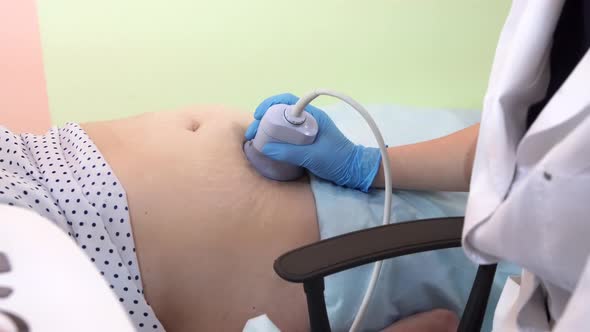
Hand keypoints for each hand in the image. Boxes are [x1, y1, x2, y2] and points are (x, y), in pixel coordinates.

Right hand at [245, 93, 380, 191]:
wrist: (355, 170)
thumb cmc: (338, 160)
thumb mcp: (312, 156)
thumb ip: (289, 152)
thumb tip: (264, 148)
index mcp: (313, 116)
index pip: (288, 102)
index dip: (270, 105)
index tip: (258, 116)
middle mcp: (309, 120)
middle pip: (282, 113)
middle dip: (264, 120)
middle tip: (252, 134)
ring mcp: (308, 130)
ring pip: (284, 124)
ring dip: (268, 130)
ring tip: (256, 141)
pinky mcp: (306, 141)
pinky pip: (288, 135)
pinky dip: (276, 138)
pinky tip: (268, 146)